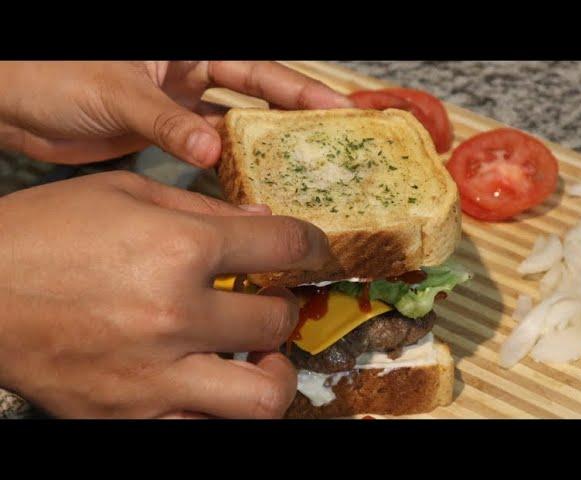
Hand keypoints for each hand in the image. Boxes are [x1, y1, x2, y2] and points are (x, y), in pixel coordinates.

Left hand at [0, 61, 350, 166]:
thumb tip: (210, 153)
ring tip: (298, 173)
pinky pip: (208, 151)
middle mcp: (189, 75)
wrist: (17, 105)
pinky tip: (249, 186)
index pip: (256, 68)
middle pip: (257, 97)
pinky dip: (227, 167)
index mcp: (185, 51)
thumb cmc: (54, 76)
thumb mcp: (116, 92)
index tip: (336, 109)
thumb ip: (165, 122)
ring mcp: (180, 106)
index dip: (300, 88)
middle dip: (293, 119)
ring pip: (235, 127)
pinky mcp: (166, 134)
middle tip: (330, 146)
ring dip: (262, 148)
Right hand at [0, 171, 330, 417]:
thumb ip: (202, 210)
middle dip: (285, 306)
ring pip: (261, 398)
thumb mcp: (123, 194)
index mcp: (177, 251)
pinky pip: (203, 428)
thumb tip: (263, 222)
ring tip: (259, 356)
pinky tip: (210, 383)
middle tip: (271, 300)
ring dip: (275, 374)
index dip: (310, 245)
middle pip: (277, 322)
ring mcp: (152, 378)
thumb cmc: (45, 232)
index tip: (312, 249)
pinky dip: (220, 408)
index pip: (281, 247)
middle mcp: (173, 318)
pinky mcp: (127, 417)